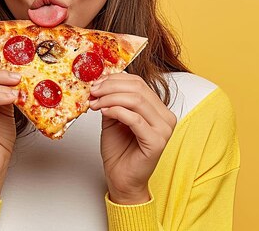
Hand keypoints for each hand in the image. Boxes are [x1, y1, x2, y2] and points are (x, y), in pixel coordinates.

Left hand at [89, 73, 177, 203]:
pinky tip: (104, 112)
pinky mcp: (157, 142)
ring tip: (95, 103)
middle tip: (93, 92)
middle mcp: (165, 116)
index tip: (96, 83)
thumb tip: (100, 84)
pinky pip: (135, 119)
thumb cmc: (119, 151)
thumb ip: (112, 100)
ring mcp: (164, 129)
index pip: (138, 83)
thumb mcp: (113, 118)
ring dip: (110, 98)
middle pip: (138, 88)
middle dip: (110, 87)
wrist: (122, 179)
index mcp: (158, 108)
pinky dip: (116, 111)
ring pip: (136, 100)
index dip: (115, 79)